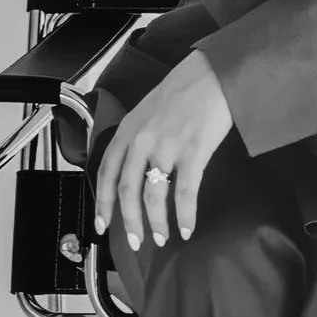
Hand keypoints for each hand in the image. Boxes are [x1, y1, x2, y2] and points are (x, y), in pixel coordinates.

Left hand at [94, 50, 232, 252]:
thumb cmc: (184, 90)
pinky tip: (186, 228)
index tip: (102, 225)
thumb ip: (137, 138)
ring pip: (154, 196)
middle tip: (136, 242)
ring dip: (157, 222)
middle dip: (129, 222)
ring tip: (163, 237)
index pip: (106, 172)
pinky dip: (184, 215)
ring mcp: (167, 147)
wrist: (213, 74)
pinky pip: (184, 193)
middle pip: (127, 191)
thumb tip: (135, 170)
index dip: (102, 203)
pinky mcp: (193, 152)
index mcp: (128, 130)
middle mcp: (142, 140)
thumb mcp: (147, 110)